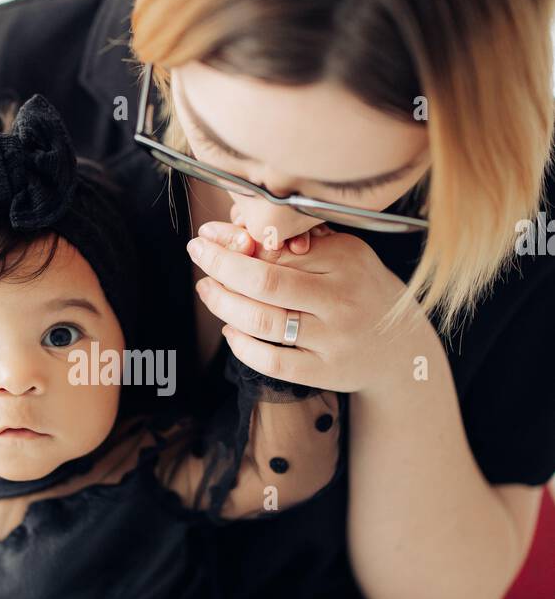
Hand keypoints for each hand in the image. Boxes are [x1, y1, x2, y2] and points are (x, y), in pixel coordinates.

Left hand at [187, 214, 428, 394]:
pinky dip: (243, 345)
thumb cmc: (360, 292)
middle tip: (198, 255)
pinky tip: (232, 330)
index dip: (234, 241)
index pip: (278, 246)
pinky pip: (272, 361)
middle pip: (265, 282)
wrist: (401, 348)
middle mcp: (341, 298)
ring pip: (263, 321)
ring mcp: (334, 338)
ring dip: (224, 304)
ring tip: (208, 290)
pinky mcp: (327, 372)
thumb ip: (296, 243)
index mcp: (345, 258)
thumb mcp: (342, 255)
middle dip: (221, 266)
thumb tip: (233, 227)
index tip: (208, 235)